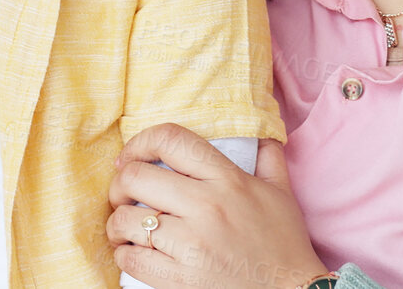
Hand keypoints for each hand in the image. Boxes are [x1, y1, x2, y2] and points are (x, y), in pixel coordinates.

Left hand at [107, 123, 327, 288]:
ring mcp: (192, 244)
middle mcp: (207, 206)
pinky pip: (132, 260)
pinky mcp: (182, 279)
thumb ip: (267, 156)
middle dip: (120, 184)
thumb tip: (258, 129)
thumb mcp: (281, 192)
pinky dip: (124, 255)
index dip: (139, 142)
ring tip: (125, 227)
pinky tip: (133, 252)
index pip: (169, 140)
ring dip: (118, 223)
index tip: (131, 157)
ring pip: (127, 219)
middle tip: (123, 194)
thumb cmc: (284, 242)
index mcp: (227, 179)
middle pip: (136, 177)